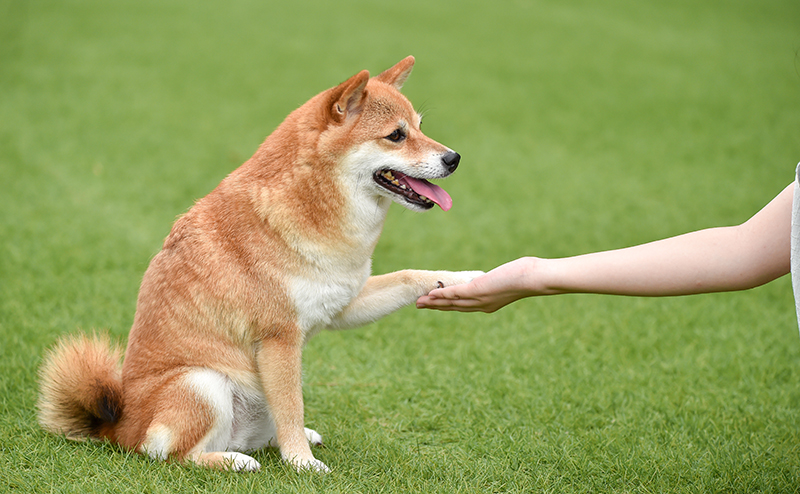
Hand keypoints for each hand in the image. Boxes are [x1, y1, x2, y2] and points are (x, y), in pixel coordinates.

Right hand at [416, 257, 536, 312]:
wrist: (534, 279)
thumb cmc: (527, 276)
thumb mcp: (509, 279)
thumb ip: (500, 279)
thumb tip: (503, 274)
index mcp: (489, 304)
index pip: (464, 306)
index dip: (447, 305)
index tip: (435, 304)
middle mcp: (482, 305)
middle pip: (454, 307)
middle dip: (436, 307)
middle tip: (420, 305)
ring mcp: (479, 299)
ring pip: (451, 303)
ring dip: (434, 303)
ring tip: (420, 302)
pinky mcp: (478, 290)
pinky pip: (455, 293)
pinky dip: (441, 295)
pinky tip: (431, 294)